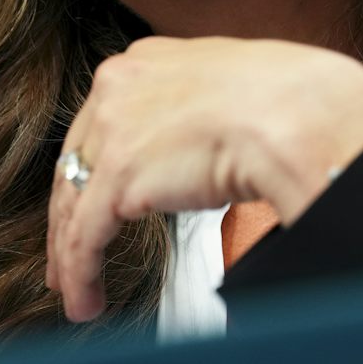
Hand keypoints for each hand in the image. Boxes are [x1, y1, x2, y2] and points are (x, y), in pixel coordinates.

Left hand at [44, 36, 362, 321]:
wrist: (295, 114)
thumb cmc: (287, 102)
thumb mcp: (226, 88)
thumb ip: (198, 109)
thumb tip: (207, 141)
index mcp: (144, 63)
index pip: (102, 124)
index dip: (92, 169)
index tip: (91, 197)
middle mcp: (117, 90)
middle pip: (77, 163)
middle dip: (69, 214)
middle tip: (67, 251)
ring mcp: (113, 132)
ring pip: (74, 204)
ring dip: (69, 255)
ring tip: (73, 291)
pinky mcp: (117, 178)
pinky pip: (85, 237)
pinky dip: (81, 274)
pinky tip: (86, 300)